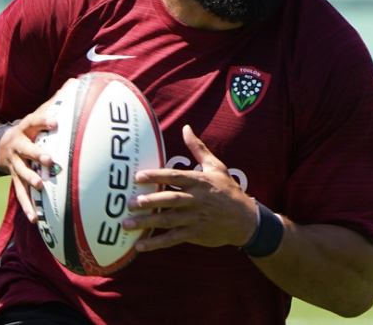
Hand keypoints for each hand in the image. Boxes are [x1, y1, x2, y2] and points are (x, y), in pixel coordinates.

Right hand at [0, 79, 79, 221]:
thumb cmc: (31, 128)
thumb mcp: (40, 111)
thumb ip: (58, 100)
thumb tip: (78, 81)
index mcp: (27, 127)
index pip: (35, 120)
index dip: (44, 120)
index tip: (56, 121)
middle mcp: (19, 146)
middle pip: (27, 149)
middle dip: (38, 154)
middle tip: (50, 160)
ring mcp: (15, 164)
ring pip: (22, 173)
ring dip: (31, 179)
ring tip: (42, 185)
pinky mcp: (15, 180)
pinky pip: (21, 195)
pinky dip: (29, 207)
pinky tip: (37, 219)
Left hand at [123, 125, 257, 250]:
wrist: (245, 219)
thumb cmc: (228, 189)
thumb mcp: (216, 166)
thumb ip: (198, 148)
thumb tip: (186, 128)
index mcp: (199, 181)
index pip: (175, 177)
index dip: (156, 176)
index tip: (138, 177)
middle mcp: (196, 199)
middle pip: (170, 199)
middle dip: (149, 202)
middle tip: (129, 203)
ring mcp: (195, 218)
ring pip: (168, 220)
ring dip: (147, 223)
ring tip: (126, 224)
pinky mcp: (195, 234)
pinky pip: (173, 239)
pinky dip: (156, 243)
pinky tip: (139, 246)